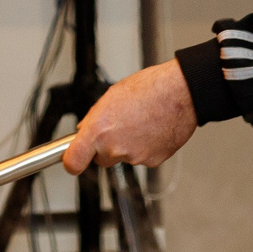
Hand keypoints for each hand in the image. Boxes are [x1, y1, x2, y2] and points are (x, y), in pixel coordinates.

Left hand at [62, 61, 198, 172]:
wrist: (180, 93)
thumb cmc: (149, 89)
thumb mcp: (111, 97)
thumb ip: (94, 119)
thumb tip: (84, 130)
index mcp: (99, 130)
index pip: (73, 162)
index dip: (72, 162)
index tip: (73, 160)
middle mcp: (114, 148)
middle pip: (101, 159)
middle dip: (106, 147)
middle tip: (119, 127)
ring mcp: (134, 157)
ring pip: (123, 157)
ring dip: (128, 145)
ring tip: (140, 122)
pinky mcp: (152, 161)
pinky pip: (142, 158)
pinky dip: (145, 147)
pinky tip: (151, 129)